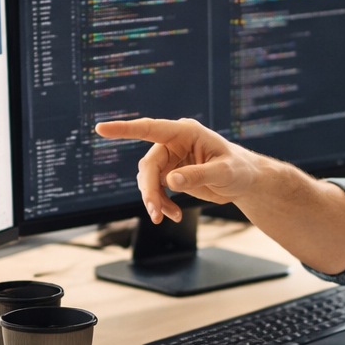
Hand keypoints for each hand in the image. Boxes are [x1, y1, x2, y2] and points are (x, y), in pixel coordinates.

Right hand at [94, 117, 264, 222]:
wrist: (244, 181)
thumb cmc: (238, 169)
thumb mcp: (223, 173)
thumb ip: (197, 175)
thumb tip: (171, 180)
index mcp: (185, 132)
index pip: (150, 128)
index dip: (124, 129)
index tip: (101, 128)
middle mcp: (174, 142)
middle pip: (149, 166)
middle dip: (150, 190)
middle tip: (155, 212)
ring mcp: (170, 158)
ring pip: (148, 180)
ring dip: (154, 200)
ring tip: (167, 216)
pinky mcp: (170, 173)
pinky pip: (156, 190)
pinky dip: (161, 203)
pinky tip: (173, 214)